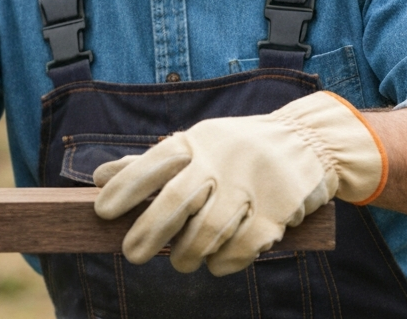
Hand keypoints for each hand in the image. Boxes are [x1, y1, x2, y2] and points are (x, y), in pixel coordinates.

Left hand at [92, 91, 385, 275]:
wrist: (308, 141)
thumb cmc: (236, 148)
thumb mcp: (196, 143)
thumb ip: (150, 164)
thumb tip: (98, 178)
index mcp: (197, 141)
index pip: (154, 162)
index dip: (125, 186)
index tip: (101, 211)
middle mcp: (221, 160)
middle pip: (177, 200)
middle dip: (150, 231)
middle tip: (131, 254)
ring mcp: (251, 185)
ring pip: (209, 230)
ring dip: (188, 254)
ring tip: (180, 263)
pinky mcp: (278, 210)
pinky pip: (244, 245)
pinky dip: (225, 262)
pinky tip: (215, 265)